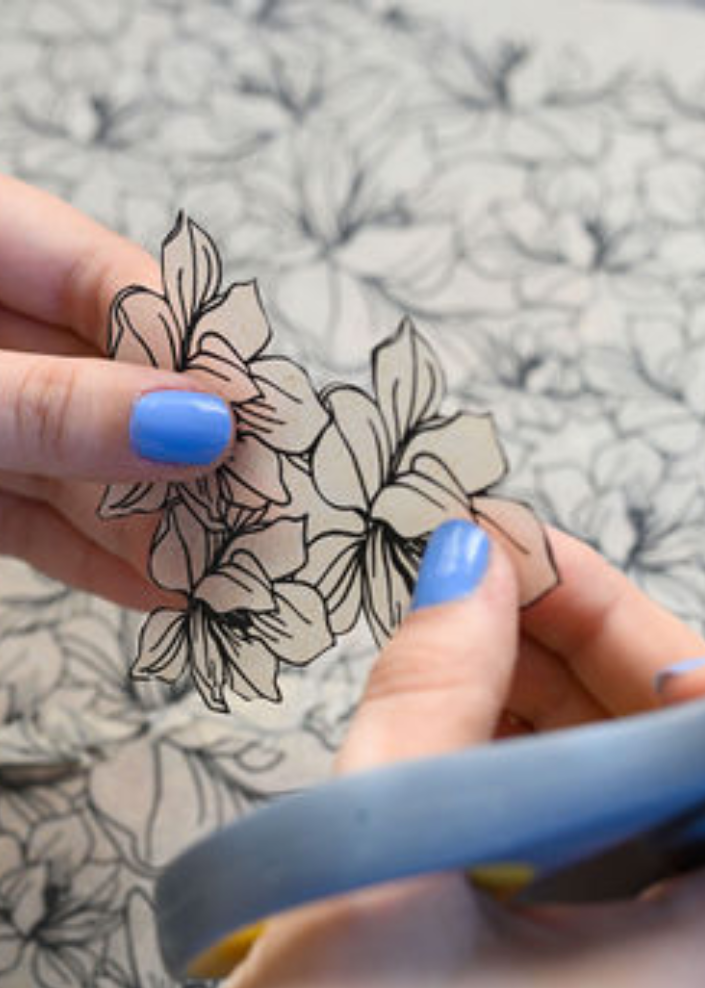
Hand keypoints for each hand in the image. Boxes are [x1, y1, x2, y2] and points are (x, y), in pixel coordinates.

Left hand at [0, 175, 232, 606]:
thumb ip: (49, 405)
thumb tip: (201, 424)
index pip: (111, 281)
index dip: (195, 351)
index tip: (264, 424)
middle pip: (113, 382)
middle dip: (191, 457)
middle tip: (270, 520)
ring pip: (83, 463)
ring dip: (157, 527)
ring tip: (234, 577)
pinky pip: (36, 522)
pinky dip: (96, 559)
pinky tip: (165, 592)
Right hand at [113, 524, 704, 987]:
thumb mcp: (376, 882)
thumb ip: (437, 700)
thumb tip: (474, 568)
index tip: (676, 663)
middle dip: (651, 662)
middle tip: (519, 590)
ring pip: (701, 819)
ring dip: (603, 718)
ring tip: (477, 651)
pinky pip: (647, 877)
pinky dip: (581, 792)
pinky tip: (478, 743)